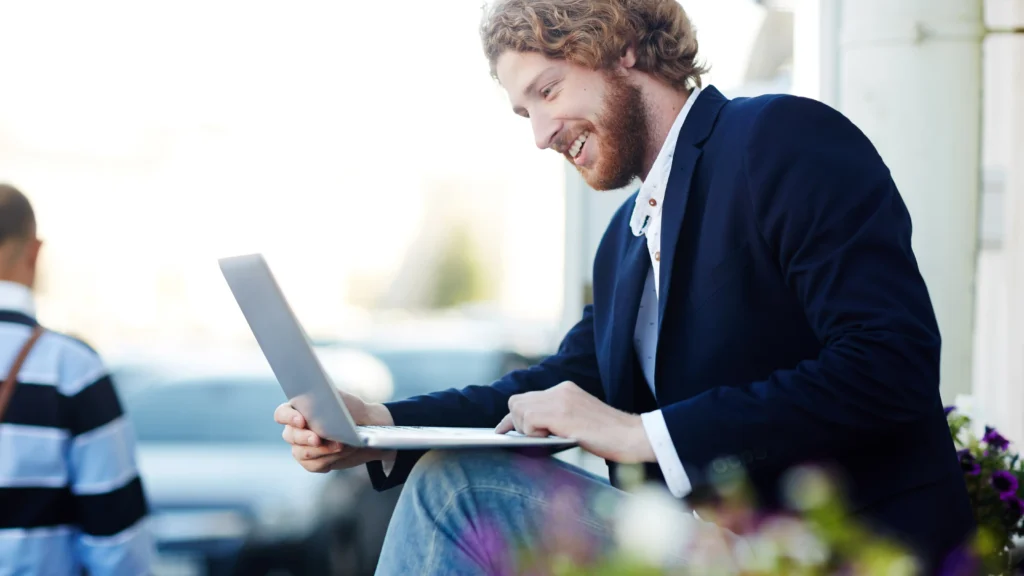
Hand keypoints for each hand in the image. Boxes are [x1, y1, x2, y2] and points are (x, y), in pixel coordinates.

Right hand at [274, 389, 395, 472]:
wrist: (367, 427)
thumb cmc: (351, 409)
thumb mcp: (341, 399)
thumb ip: (326, 399)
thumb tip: (316, 404)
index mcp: (297, 410)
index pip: (282, 414)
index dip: (288, 418)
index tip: (302, 421)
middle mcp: (295, 430)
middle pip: (290, 436)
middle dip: (305, 438)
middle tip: (318, 439)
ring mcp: (302, 447)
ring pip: (302, 453)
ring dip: (322, 450)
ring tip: (341, 445)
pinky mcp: (313, 462)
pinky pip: (314, 465)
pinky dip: (329, 459)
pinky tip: (341, 453)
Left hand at [495, 381, 655, 463]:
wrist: (632, 437)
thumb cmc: (609, 437)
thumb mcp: (578, 420)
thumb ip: (556, 418)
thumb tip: (527, 428)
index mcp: (565, 389)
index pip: (527, 398)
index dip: (513, 416)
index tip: (503, 429)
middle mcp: (560, 390)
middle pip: (517, 401)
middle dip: (515, 422)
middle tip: (525, 439)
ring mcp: (560, 399)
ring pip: (520, 410)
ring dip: (527, 429)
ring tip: (548, 439)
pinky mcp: (561, 412)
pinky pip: (529, 420)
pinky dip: (533, 433)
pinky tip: (551, 439)